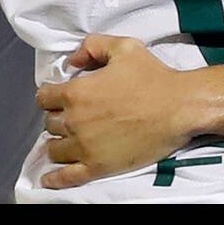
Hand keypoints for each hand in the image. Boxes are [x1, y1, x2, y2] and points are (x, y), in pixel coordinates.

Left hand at [36, 35, 196, 188]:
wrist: (179, 107)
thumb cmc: (153, 76)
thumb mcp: (123, 47)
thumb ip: (93, 46)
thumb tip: (73, 60)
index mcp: (77, 92)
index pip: (44, 97)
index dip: (51, 95)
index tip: (58, 96)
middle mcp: (75, 121)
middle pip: (50, 123)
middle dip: (58, 117)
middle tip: (72, 116)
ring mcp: (85, 147)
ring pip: (55, 149)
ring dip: (59, 143)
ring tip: (68, 140)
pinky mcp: (98, 166)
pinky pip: (67, 176)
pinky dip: (55, 178)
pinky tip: (48, 178)